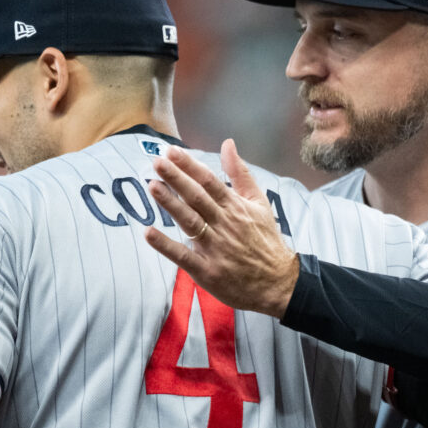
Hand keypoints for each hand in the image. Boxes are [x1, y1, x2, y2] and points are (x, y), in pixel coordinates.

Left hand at [144, 139, 299, 318]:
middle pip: (197, 197)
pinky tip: (149, 233)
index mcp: (236, 207)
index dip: (190, 165)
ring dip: (170, 204)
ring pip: (189, 221)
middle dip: (176, 178)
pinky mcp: (207, 271)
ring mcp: (215, 248)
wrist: (278, 283)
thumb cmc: (266, 241)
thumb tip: (228, 144)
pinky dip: (166, 245)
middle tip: (157, 162)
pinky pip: (183, 256)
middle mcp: (225, 225)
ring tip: (152, 186)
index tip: (172, 152)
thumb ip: (241, 174)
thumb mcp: (260, 203)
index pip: (210, 181)